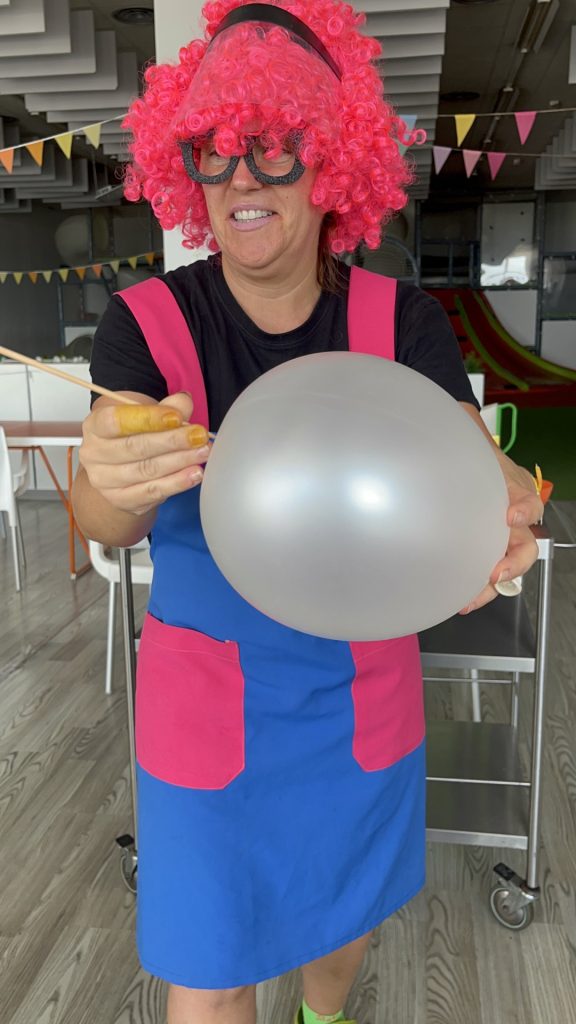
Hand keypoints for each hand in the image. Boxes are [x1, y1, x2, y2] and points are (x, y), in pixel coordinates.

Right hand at [79, 391, 210, 515]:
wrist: (123, 473)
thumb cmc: (134, 439)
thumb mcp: (148, 417)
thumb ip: (167, 407)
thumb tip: (184, 402)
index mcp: (95, 426)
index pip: (117, 420)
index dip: (148, 418)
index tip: (176, 417)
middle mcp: (94, 454)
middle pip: (135, 447)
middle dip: (172, 440)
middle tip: (199, 436)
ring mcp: (105, 480)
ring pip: (147, 470)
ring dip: (179, 461)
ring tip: (202, 453)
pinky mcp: (121, 500)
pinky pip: (152, 491)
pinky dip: (176, 483)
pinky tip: (194, 474)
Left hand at [460, 454, 543, 613]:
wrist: (467, 468)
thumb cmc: (477, 464)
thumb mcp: (482, 460)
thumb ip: (479, 463)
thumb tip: (464, 461)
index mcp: (517, 496)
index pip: (529, 504)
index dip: (524, 512)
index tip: (511, 517)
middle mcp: (515, 522)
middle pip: (525, 549)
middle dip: (513, 566)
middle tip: (496, 575)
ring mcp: (501, 538)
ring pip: (506, 568)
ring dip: (490, 586)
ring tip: (470, 599)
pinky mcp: (485, 551)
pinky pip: (486, 573)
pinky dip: (475, 588)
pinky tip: (461, 597)